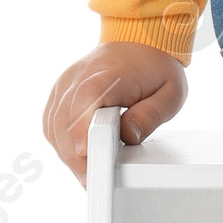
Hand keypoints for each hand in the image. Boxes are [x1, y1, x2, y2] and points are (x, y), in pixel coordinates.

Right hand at [42, 44, 186, 184]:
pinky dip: (61, 143)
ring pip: (53, 125)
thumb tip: (128, 135)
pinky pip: (51, 122)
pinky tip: (78, 157)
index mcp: (109, 73)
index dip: (82, 129)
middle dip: (76, 155)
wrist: (139, 40)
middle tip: (92, 181)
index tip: (87, 154)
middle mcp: (80, 76)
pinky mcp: (60, 92)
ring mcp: (66, 83)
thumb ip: (150, 115)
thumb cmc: (155, 68)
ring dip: (67, 153)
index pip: (86, 99)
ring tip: (88, 173)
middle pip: (65, 119)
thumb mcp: (170, 92)